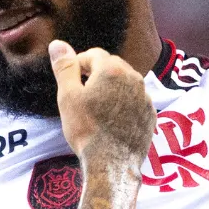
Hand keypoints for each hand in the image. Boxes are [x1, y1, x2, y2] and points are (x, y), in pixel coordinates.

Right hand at [50, 40, 154, 164]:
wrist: (112, 164)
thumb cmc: (87, 130)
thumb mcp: (68, 96)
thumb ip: (65, 67)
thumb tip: (57, 44)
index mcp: (112, 70)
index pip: (93, 54)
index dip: (79, 64)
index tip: (71, 79)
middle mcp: (134, 78)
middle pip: (112, 66)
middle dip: (97, 74)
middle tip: (82, 94)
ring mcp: (145, 97)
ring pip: (126, 83)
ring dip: (112, 89)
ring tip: (97, 108)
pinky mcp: (150, 115)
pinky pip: (136, 101)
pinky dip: (125, 104)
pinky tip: (113, 120)